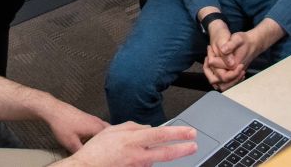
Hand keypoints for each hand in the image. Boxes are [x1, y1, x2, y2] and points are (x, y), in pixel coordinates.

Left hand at [41, 99, 108, 152]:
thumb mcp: (71, 143)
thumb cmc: (62, 124)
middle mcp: (97, 122)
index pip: (110, 140)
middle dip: (109, 143)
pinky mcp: (88, 118)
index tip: (109, 156)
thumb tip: (87, 158)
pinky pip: (99, 126)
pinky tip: (91, 140)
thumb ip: (82, 152)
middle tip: (107, 152)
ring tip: (100, 147)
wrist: (54, 110)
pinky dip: (99, 133)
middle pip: (110, 134)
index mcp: (96, 128)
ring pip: (104, 129)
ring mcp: (93, 118)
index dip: (110, 149)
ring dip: (104, 138)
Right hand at [60, 122, 196, 166]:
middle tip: (194, 145)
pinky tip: (133, 158)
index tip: (190, 133)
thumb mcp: (112, 130)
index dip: (178, 134)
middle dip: (183, 149)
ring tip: (139, 150)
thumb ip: (131, 126)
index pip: (161, 135)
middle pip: (166, 152)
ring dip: (155, 154)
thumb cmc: (96, 151)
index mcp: (133, 140)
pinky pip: (144, 165)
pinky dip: (143, 160)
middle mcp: (138, 155)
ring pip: (154, 159)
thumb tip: (146, 127)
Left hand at [203, 19, 284, 91]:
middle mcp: (235, 73)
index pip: (218, 70)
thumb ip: (231, 44)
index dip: (211, 60)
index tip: (210, 48)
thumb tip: (223, 50)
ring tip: (209, 61)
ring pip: (220, 84)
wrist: (253, 44)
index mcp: (235, 66)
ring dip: (212, 74)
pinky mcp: (233, 74)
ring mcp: (234, 75)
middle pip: (217, 80)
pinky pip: (222, 81)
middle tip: (208, 56)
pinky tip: (213, 63)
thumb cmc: (245, 41)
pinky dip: (215, 74)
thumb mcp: (238, 38)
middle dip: (210, 69)